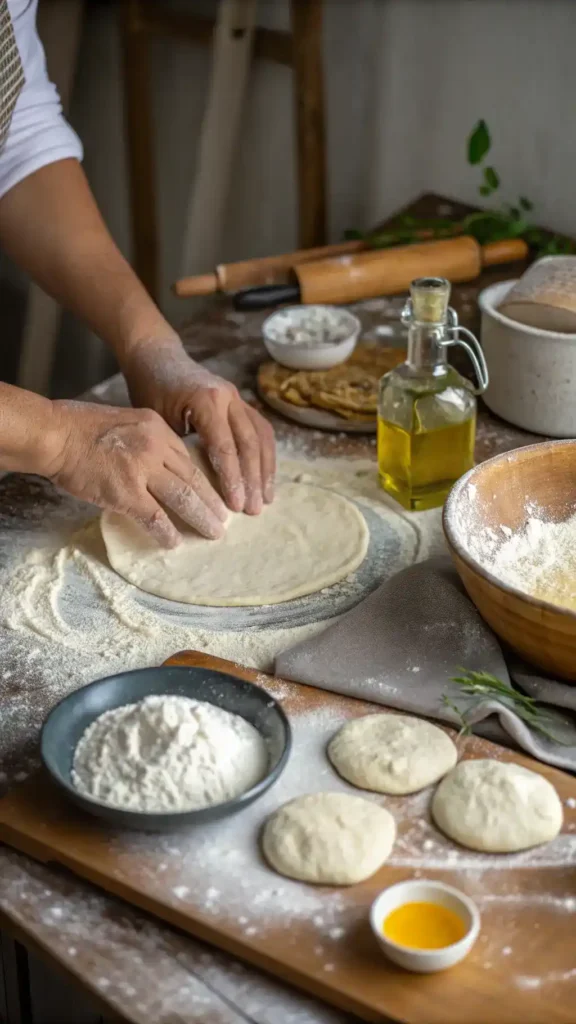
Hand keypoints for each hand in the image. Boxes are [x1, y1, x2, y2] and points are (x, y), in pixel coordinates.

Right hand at [46, 400, 227, 547]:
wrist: (54, 434)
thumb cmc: (79, 428)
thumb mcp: (124, 422)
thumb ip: (145, 442)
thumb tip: (158, 470)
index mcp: (157, 427)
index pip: (189, 457)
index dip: (204, 479)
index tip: (214, 493)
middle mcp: (156, 445)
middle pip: (193, 477)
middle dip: (212, 501)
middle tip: (225, 519)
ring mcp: (142, 469)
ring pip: (183, 497)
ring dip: (201, 517)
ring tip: (214, 533)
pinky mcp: (126, 491)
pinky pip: (154, 516)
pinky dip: (166, 531)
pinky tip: (174, 542)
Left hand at [121, 339, 274, 514]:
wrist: (157, 357)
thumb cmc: (150, 389)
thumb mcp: (158, 419)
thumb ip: (179, 448)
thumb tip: (195, 488)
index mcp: (207, 401)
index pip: (226, 447)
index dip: (232, 479)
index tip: (235, 506)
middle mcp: (229, 397)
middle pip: (249, 444)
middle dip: (253, 480)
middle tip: (253, 510)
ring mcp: (238, 398)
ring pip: (261, 437)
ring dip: (266, 470)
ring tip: (266, 499)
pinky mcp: (241, 403)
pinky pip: (261, 430)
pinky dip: (265, 456)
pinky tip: (265, 478)